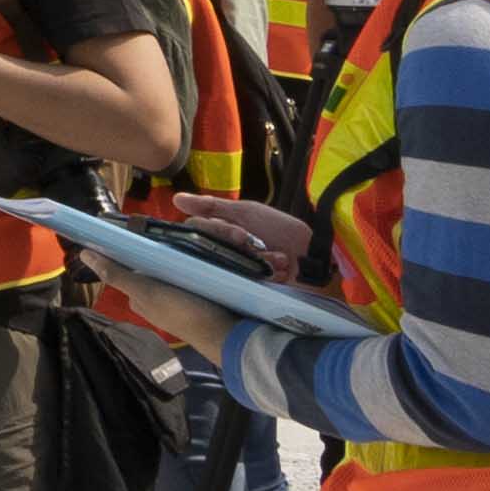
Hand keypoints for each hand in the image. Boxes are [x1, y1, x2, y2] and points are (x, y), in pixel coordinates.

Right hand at [141, 190, 311, 275]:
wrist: (314, 259)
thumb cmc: (283, 232)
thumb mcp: (248, 212)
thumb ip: (213, 206)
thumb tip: (175, 199)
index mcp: (220, 233)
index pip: (198, 229)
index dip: (218, 230)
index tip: (241, 233)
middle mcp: (222, 253)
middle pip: (209, 247)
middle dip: (237, 245)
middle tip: (256, 244)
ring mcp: (233, 272)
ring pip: (224, 266)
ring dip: (255, 260)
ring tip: (277, 259)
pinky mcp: (244, 291)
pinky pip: (239, 283)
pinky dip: (263, 275)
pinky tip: (278, 274)